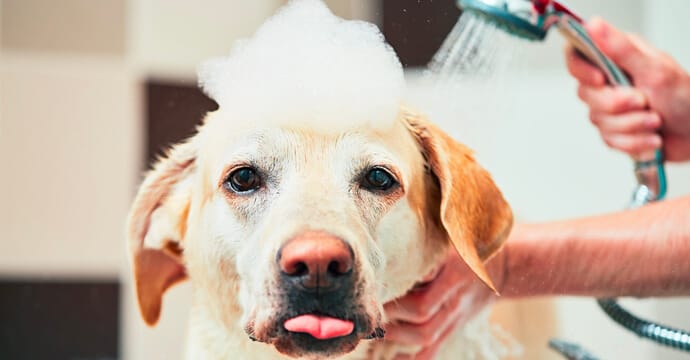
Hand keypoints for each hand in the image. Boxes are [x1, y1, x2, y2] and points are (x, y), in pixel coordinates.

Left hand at [383, 247, 503, 358]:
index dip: (396, 300)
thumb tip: (399, 260)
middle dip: (391, 317)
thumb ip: (429, 253)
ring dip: (396, 336)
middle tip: (368, 309)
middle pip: (421, 320)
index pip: (423, 298)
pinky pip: (432, 352)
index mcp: (454, 276)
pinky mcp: (452, 329)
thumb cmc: (469, 249)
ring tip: (373, 328)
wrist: (500, 269)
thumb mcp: (453, 243)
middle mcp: (455, 301)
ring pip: (425, 338)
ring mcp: (454, 318)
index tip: (374, 293)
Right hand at [565, 17, 689, 160]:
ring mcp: (610, 107)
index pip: (577, 55)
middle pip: (586, 94)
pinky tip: (651, 135)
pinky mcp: (614, 130)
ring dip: (632, 125)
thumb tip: (595, 25)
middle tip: (643, 101)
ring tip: (655, 120)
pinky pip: (608, 140)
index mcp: (617, 58)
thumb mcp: (654, 69)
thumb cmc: (685, 98)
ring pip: (598, 120)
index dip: (581, 70)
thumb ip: (621, 49)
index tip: (600, 80)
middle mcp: (610, 81)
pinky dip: (633, 141)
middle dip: (617, 105)